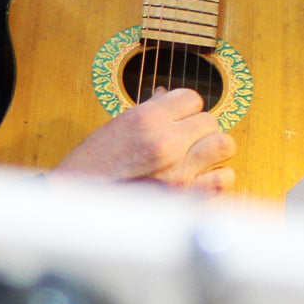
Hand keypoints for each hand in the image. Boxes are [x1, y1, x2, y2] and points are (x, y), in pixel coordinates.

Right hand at [54, 88, 235, 193]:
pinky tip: (204, 177)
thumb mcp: (114, 130)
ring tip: (200, 155)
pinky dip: (219, 176)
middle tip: (187, 138)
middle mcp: (166, 142)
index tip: (180, 117)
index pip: (191, 97)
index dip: (186, 107)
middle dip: (199, 128)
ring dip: (214, 149)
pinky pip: (224, 178)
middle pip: (210, 120)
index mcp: (146, 120)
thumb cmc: (89, 169)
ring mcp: (179, 171)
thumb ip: (146, 113)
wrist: (80, 207)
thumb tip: (166, 97)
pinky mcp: (186, 198)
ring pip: (223, 144)